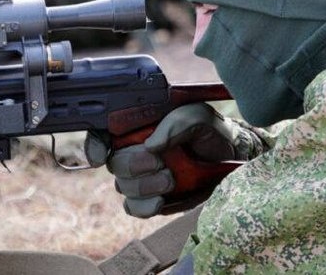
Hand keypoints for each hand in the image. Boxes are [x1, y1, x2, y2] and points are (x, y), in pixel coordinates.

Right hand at [85, 103, 263, 217]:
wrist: (231, 161)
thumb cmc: (211, 133)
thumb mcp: (198, 117)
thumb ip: (175, 124)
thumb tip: (151, 144)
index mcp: (138, 126)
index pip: (102, 132)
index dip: (93, 144)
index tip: (99, 155)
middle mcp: (134, 150)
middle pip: (112, 162)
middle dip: (133, 166)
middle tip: (159, 163)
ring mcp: (141, 176)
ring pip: (122, 186)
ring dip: (144, 186)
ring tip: (170, 179)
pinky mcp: (151, 198)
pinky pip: (133, 207)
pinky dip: (144, 206)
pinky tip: (161, 200)